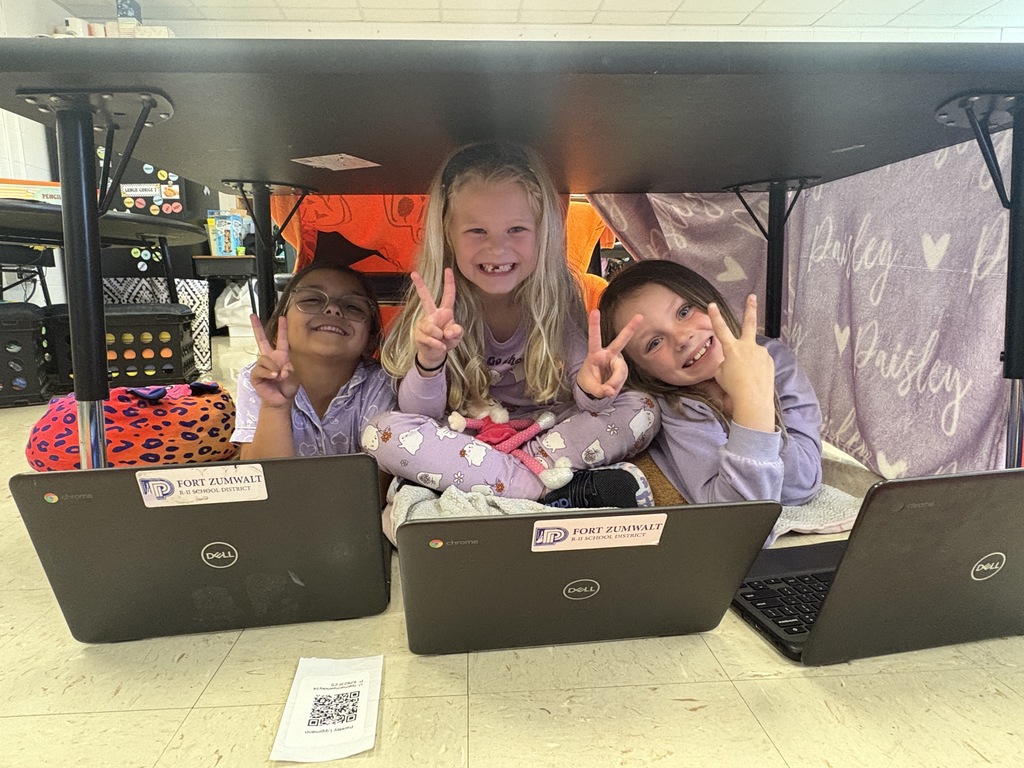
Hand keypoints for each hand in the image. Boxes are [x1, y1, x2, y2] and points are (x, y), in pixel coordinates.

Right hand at [249, 313, 298, 408]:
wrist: (281, 401)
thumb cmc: (287, 389)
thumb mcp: (294, 378)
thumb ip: (290, 370)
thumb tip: (281, 368)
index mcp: (280, 357)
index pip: (282, 341)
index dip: (282, 329)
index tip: (282, 318)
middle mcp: (269, 359)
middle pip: (261, 340)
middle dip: (257, 327)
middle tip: (252, 315)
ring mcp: (261, 366)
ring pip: (264, 359)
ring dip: (273, 368)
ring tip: (278, 376)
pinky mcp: (255, 375)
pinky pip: (260, 369)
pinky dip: (268, 373)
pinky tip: (273, 377)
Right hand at [411, 268, 463, 371]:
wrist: (436, 354)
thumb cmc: (447, 341)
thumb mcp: (457, 336)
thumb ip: (457, 331)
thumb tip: (449, 331)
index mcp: (444, 312)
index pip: (448, 295)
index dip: (449, 283)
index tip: (448, 270)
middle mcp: (432, 315)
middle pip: (426, 298)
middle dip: (420, 286)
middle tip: (414, 273)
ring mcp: (424, 323)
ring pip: (432, 328)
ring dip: (440, 337)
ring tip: (442, 341)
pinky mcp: (419, 334)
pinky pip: (430, 338)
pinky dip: (438, 344)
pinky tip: (440, 347)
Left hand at [576, 309, 640, 399]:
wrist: (595, 385)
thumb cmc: (589, 381)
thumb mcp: (589, 387)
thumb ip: (599, 390)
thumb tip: (610, 391)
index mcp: (595, 354)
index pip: (594, 339)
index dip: (594, 325)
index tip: (594, 311)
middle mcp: (608, 354)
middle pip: (620, 341)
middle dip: (630, 329)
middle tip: (640, 316)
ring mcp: (617, 360)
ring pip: (621, 371)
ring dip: (614, 382)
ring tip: (607, 389)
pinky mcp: (622, 367)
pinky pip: (622, 378)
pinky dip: (616, 385)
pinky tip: (611, 387)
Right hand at [708, 295, 775, 431]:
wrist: (753, 399)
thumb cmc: (733, 388)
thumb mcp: (721, 374)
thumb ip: (726, 362)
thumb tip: (732, 360)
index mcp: (732, 349)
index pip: (721, 329)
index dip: (715, 316)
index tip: (712, 304)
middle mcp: (748, 346)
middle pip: (749, 323)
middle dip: (750, 308)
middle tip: (752, 297)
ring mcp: (761, 353)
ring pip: (752, 353)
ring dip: (748, 362)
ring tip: (746, 377)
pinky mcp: (769, 360)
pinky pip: (759, 362)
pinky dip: (756, 369)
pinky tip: (754, 378)